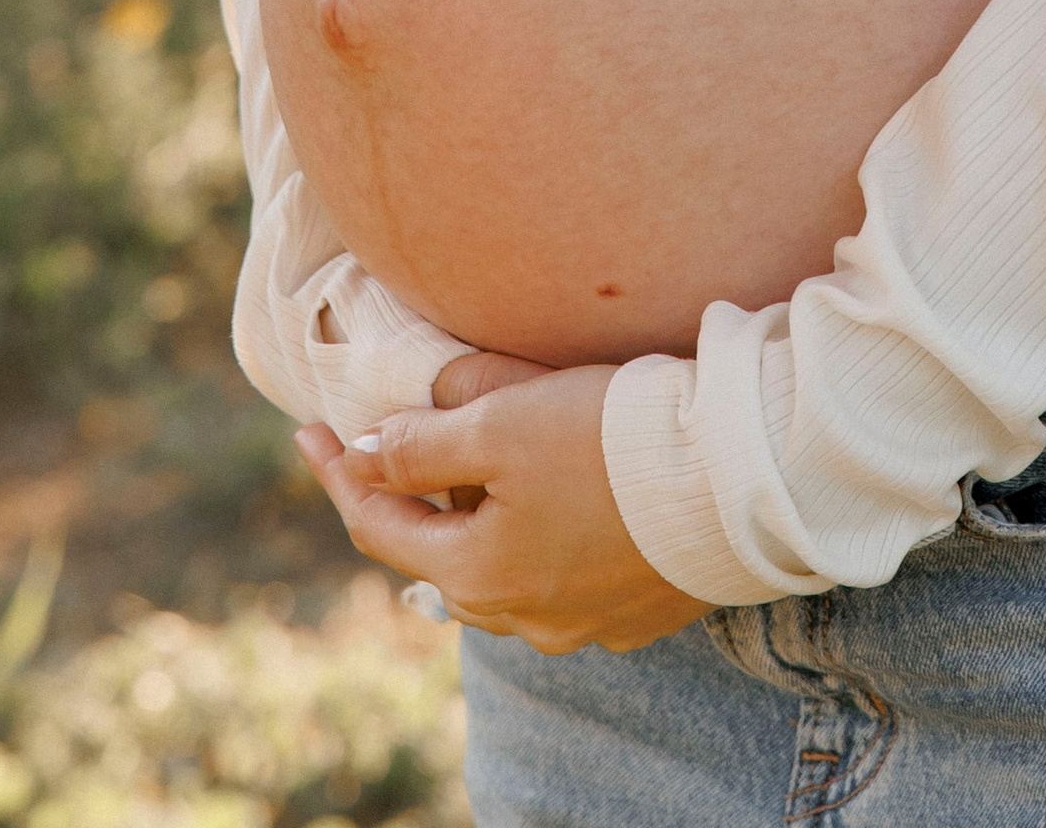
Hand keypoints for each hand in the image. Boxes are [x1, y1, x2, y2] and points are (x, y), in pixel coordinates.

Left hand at [295, 371, 702, 652]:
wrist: (735, 476)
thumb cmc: (611, 441)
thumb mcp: (501, 421)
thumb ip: (423, 444)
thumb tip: (368, 453)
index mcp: (477, 573)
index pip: (380, 525)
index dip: (340, 473)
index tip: (310, 429)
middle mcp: (522, 617)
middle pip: (438, 559)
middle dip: (410, 505)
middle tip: (393, 449)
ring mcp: (582, 624)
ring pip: (499, 579)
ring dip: (475, 529)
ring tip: (470, 477)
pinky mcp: (633, 612)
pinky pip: (561, 584)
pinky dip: (538, 545)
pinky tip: (555, 507)